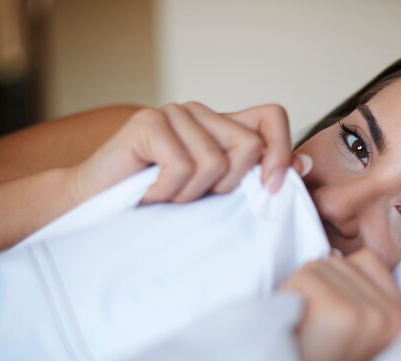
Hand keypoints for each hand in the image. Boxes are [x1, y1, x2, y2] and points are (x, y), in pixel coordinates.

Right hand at [71, 102, 304, 203]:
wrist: (96, 206)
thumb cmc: (159, 204)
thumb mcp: (215, 194)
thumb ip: (255, 177)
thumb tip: (304, 166)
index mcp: (221, 127)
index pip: (272, 117)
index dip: (280, 150)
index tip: (269, 188)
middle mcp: (201, 114)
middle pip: (248, 145)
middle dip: (226, 187)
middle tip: (195, 197)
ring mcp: (174, 114)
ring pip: (215, 163)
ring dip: (190, 196)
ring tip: (167, 196)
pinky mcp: (148, 122)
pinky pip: (182, 167)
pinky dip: (166, 194)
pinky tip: (148, 193)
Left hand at [280, 249, 400, 360]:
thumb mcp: (360, 334)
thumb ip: (361, 296)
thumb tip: (330, 254)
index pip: (368, 260)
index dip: (338, 277)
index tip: (326, 307)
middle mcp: (391, 315)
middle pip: (339, 262)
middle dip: (318, 285)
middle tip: (312, 323)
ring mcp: (366, 312)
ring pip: (320, 266)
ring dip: (302, 289)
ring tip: (303, 324)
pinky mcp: (338, 311)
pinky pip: (305, 275)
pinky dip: (289, 293)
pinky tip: (294, 323)